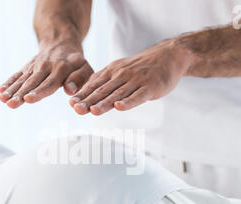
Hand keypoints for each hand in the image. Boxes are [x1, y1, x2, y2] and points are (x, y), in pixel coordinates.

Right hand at [0, 41, 93, 108]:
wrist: (61, 42)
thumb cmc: (75, 61)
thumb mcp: (84, 67)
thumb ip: (80, 79)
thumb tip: (70, 90)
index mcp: (60, 69)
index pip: (49, 84)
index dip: (38, 92)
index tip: (28, 99)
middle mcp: (45, 67)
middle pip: (32, 83)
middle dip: (21, 94)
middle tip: (11, 103)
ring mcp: (34, 67)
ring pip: (22, 80)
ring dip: (12, 90)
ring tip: (3, 99)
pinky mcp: (27, 67)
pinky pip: (17, 75)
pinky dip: (9, 82)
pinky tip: (0, 91)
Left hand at [68, 39, 193, 114]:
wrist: (168, 56)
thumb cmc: (141, 67)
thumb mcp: (119, 70)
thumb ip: (104, 82)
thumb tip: (84, 94)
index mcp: (112, 72)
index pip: (94, 85)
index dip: (83, 95)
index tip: (71, 104)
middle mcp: (122, 75)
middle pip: (103, 90)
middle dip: (89, 101)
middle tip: (77, 109)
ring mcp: (136, 81)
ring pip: (118, 94)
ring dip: (105, 103)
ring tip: (93, 111)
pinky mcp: (150, 87)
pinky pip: (137, 96)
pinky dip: (128, 102)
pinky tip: (119, 107)